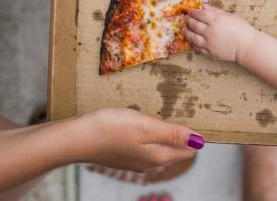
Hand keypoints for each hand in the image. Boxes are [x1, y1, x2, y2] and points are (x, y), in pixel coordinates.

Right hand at [75, 108, 203, 171]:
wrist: (75, 138)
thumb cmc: (110, 129)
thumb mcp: (146, 127)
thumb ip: (172, 134)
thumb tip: (199, 141)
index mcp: (158, 157)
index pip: (187, 149)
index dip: (195, 135)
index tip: (201, 119)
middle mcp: (148, 163)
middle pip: (173, 149)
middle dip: (182, 134)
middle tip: (187, 113)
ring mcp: (133, 160)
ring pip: (158, 147)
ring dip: (165, 133)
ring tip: (169, 116)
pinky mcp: (120, 153)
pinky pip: (143, 144)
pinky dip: (148, 134)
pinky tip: (143, 123)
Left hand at [183, 4, 257, 61]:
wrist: (246, 46)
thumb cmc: (240, 28)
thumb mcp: (229, 16)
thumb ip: (215, 11)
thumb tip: (204, 6)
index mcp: (215, 20)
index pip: (199, 14)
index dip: (193, 12)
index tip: (190, 11)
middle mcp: (209, 31)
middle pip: (193, 25)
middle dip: (188, 21)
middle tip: (186, 19)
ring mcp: (208, 43)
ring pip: (192, 37)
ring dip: (186, 32)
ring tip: (184, 29)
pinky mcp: (209, 52)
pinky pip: (197, 47)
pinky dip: (193, 43)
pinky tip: (192, 40)